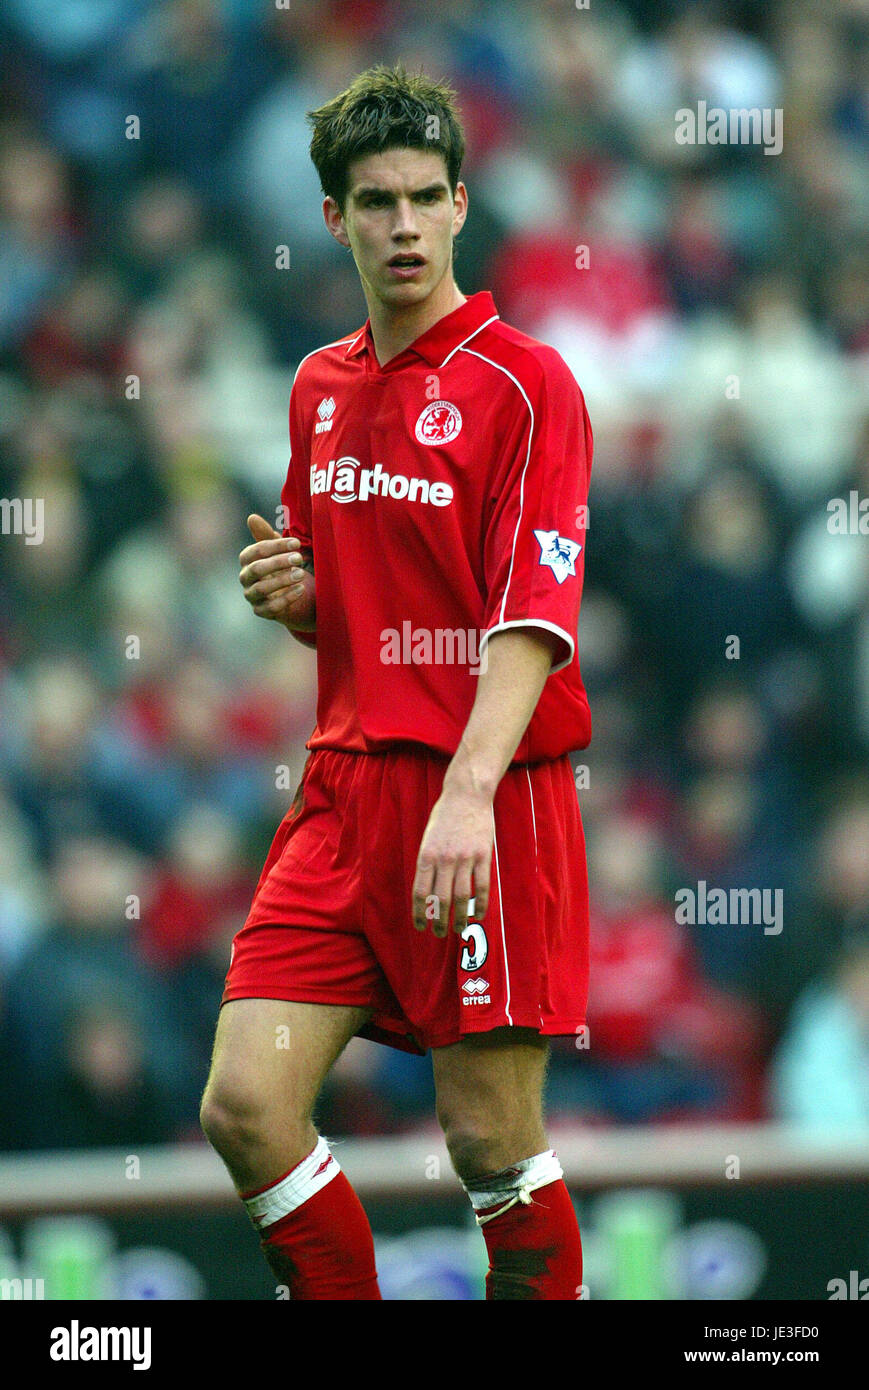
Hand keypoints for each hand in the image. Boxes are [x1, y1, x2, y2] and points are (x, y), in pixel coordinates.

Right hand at [239, 514, 315, 630]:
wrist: (292, 594)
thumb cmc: (282, 566)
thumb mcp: (278, 549)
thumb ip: (266, 535)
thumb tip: (251, 517)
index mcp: (247, 560)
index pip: (257, 551)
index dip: (276, 546)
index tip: (297, 543)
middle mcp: (246, 578)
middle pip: (257, 569)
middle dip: (278, 562)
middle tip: (299, 558)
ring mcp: (252, 596)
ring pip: (262, 589)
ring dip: (282, 580)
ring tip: (301, 574)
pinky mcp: (261, 611)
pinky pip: (271, 608)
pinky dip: (287, 598)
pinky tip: (301, 589)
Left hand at [412, 783, 492, 936]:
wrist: (467, 795)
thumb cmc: (445, 816)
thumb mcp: (428, 838)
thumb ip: (428, 863)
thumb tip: (427, 892)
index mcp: (427, 855)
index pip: (420, 892)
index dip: (419, 913)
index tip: (420, 926)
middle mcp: (444, 859)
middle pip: (441, 899)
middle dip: (439, 921)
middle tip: (440, 933)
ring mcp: (465, 858)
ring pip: (462, 897)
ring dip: (460, 917)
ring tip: (458, 929)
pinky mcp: (483, 855)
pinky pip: (482, 886)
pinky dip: (480, 904)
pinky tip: (478, 914)